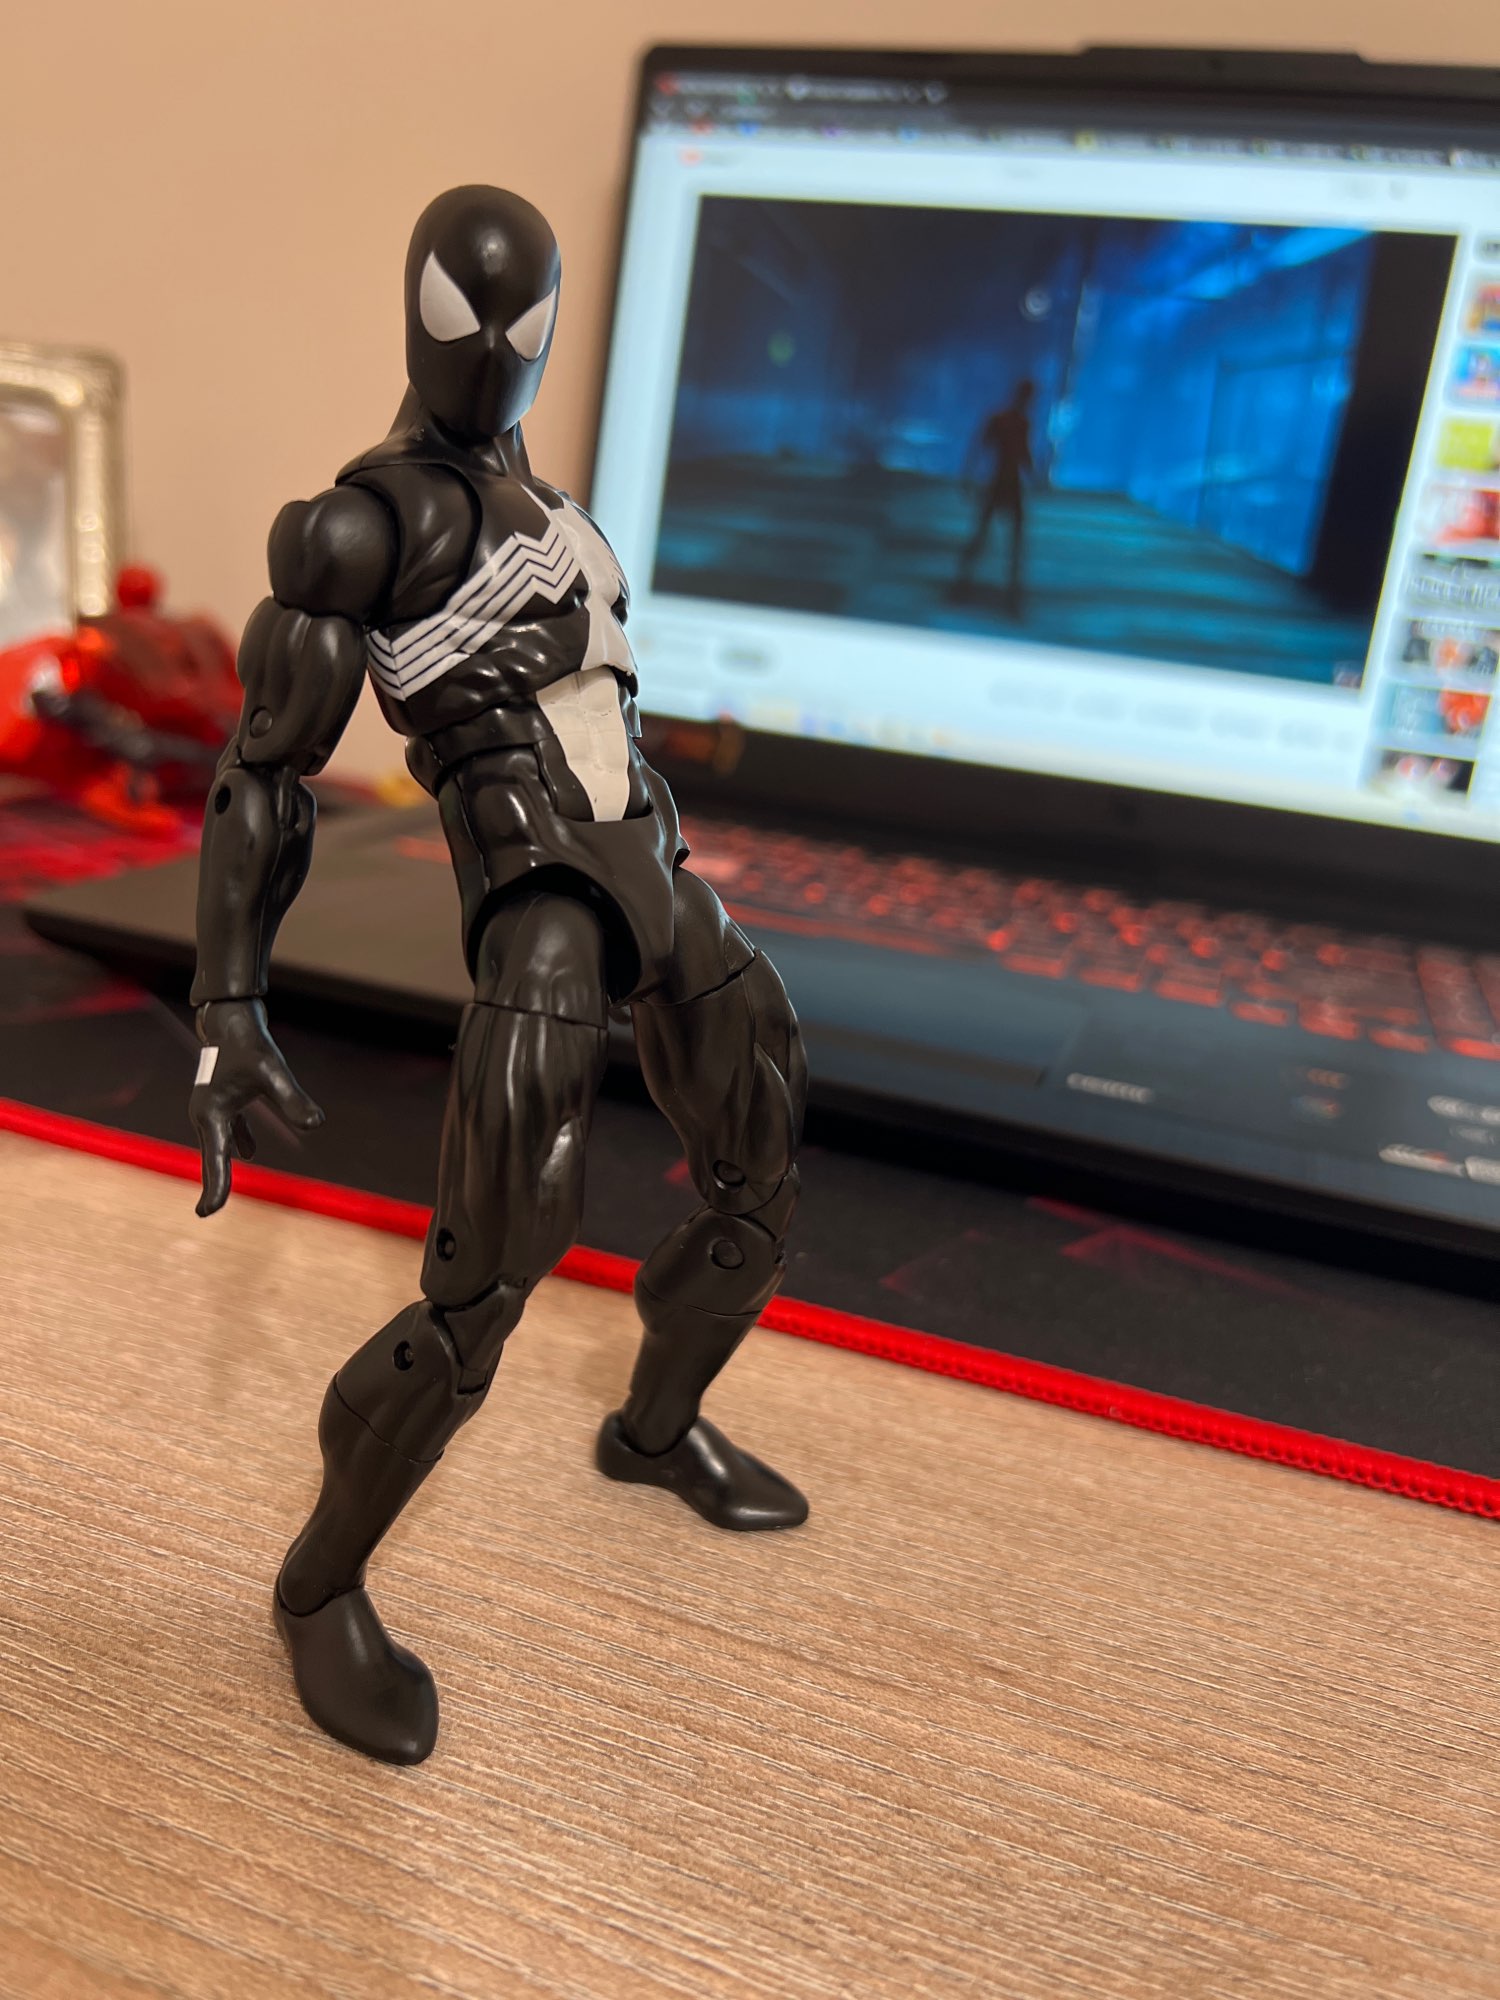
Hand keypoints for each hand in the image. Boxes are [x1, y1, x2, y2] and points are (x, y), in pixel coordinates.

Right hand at [190, 998, 323, 1216]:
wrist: (233, 1018)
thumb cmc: (251, 1043)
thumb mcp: (274, 1073)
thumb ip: (294, 1099)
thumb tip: (317, 1124)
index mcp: (211, 1113)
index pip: (215, 1159)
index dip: (214, 1187)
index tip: (206, 1214)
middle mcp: (206, 1113)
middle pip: (213, 1156)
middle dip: (214, 1183)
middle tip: (206, 1213)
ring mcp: (213, 1106)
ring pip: (219, 1144)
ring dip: (222, 1166)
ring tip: (220, 1192)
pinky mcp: (224, 1098)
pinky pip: (229, 1128)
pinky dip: (238, 1141)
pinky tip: (250, 1154)